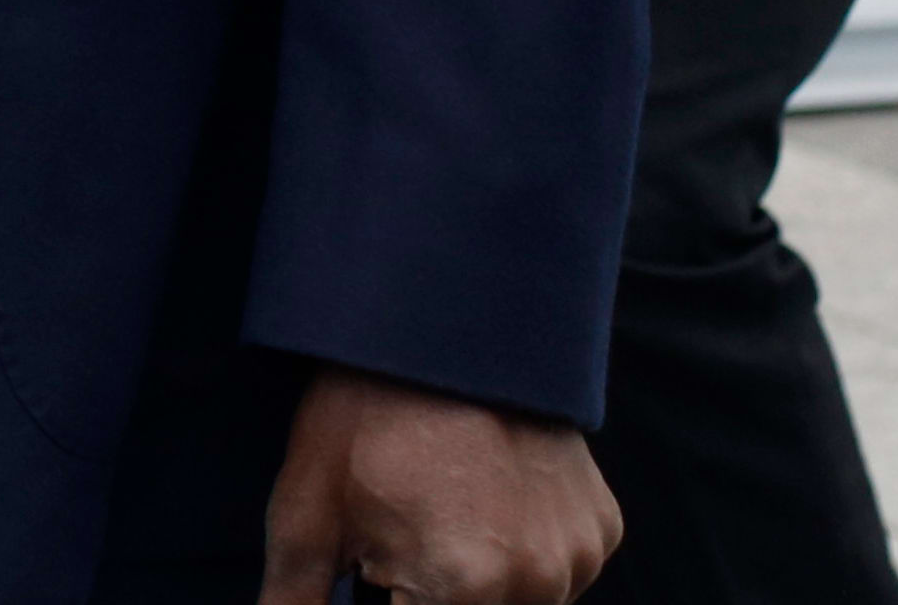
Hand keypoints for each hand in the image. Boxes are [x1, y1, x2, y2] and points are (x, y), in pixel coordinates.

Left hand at [260, 364, 621, 604]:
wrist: (436, 321)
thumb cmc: (360, 416)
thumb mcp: (306, 515)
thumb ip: (295, 602)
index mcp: (468, 586)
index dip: (390, 598)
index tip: (375, 572)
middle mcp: (540, 580)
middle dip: (431, 594)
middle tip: (401, 539)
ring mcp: (581, 553)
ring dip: (479, 586)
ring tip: (436, 519)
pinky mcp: (602, 526)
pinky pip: (558, 572)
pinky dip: (520, 558)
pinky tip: (480, 504)